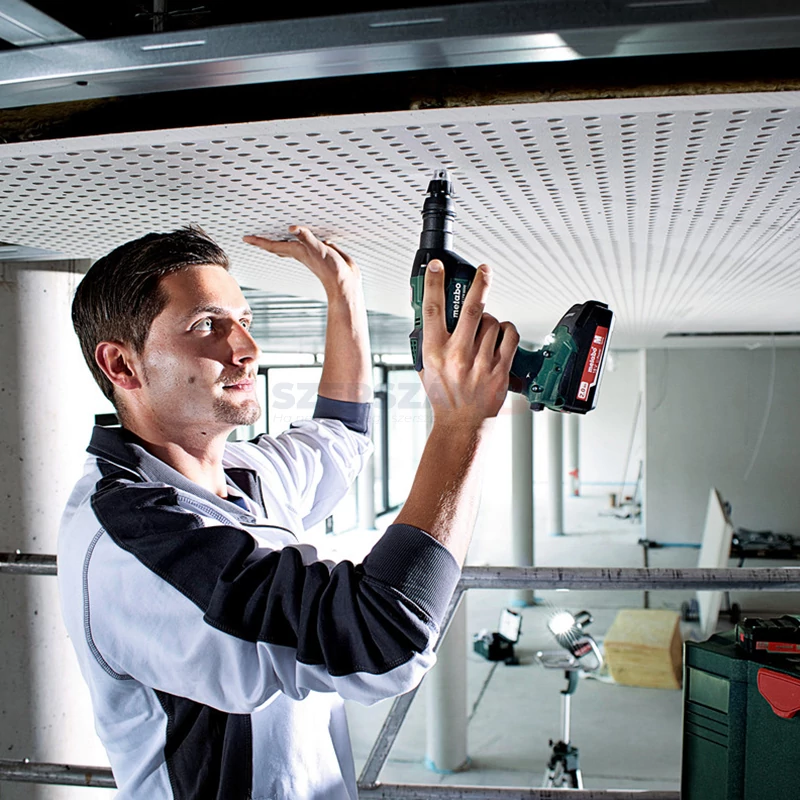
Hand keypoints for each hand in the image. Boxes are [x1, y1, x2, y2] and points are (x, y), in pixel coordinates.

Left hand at [243, 226, 359, 296]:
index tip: (246, 238)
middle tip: (254, 239)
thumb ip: (306, 237)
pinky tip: (304, 237)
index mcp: (297, 251)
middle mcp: (301, 252)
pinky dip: (302, 239)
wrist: (345, 283)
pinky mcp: (322, 252)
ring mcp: (310, 253)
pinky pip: (307, 243)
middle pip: (277, 247)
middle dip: (265, 243)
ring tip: (272, 236)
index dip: (259, 241)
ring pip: (290, 246)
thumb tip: (292, 227)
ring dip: (281, 241)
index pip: (272, 245)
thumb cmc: (331, 270)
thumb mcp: (317, 250)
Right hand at [420, 260, 518, 429]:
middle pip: (472, 309)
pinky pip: (510, 336)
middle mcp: (457, 356)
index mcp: (434, 352)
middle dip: (480, 284)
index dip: (434, 283)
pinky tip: (501, 334)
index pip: (432, 309)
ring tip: (485, 329)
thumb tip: (431, 312)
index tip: (438, 266)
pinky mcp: (500, 371)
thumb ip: (428, 341)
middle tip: (484, 270)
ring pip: (493, 323)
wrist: (461, 424)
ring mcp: (480, 364)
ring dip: (491, 320)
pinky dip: (507, 330)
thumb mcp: (425, 367)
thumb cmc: (443, 395)